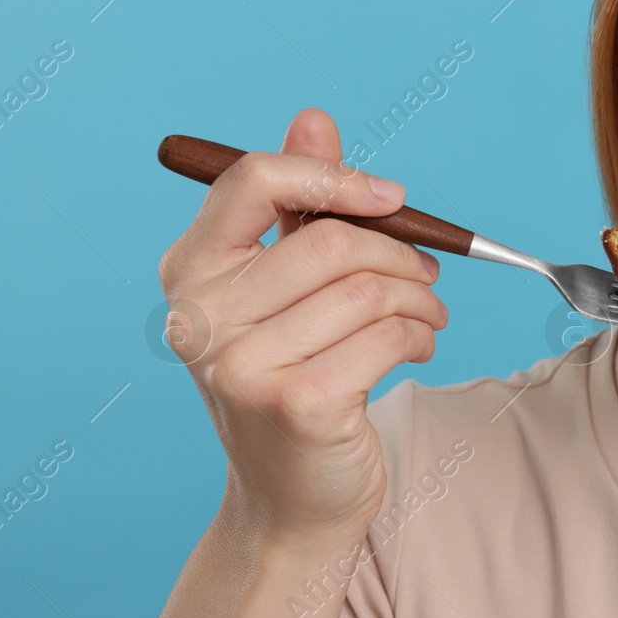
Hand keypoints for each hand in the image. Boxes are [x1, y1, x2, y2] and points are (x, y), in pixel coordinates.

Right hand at [157, 107, 446, 544]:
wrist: (291, 499)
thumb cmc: (296, 378)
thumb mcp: (287, 288)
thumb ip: (298, 203)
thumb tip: (313, 119)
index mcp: (190, 271)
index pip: (253, 180)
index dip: (334, 178)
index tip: (390, 198)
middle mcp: (201, 316)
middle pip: (332, 240)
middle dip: (401, 254)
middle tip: (427, 278)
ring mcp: (242, 364)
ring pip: (369, 289)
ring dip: (420, 299)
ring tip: (427, 319)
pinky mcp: (296, 402)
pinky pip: (388, 334)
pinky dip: (419, 336)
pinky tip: (417, 349)